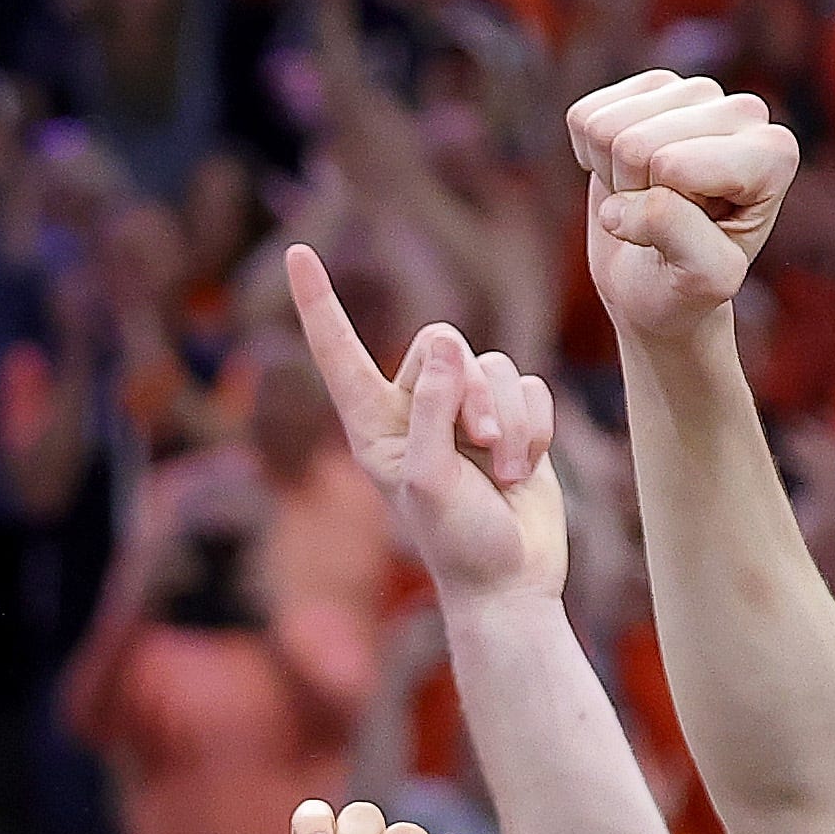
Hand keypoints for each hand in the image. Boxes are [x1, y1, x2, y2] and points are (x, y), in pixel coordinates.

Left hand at [284, 246, 564, 599]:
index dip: (320, 304)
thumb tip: (442, 345)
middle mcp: (415, 410)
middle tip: (480, 446)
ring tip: (504, 471)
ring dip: (507, 420)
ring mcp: (465, 412)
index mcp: (374, 426)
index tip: (299, 251)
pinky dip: (535, 428)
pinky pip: (530, 386)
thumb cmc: (458, 542)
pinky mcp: (511, 418)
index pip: (340, 355)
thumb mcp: (431, 478)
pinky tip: (526, 471)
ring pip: (494, 365)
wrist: (510, 582)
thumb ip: (430, 410)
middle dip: (470, 390)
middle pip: (443, 343)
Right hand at [563, 71, 796, 347]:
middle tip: (661, 222)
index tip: (688, 237)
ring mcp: (697, 94)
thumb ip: (677, 233)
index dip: (658, 213)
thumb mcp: (702, 279)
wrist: (658, 283)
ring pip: (605, 127)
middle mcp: (745, 110)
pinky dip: (589, 158)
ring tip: (645, 200)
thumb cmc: (686, 285)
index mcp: (774, 152)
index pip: (671, 165)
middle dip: (631, 194)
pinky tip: (626, 177)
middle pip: (634, 144)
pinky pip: (584, 117)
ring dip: (611, 176)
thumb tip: (621, 203)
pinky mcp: (652, 88)